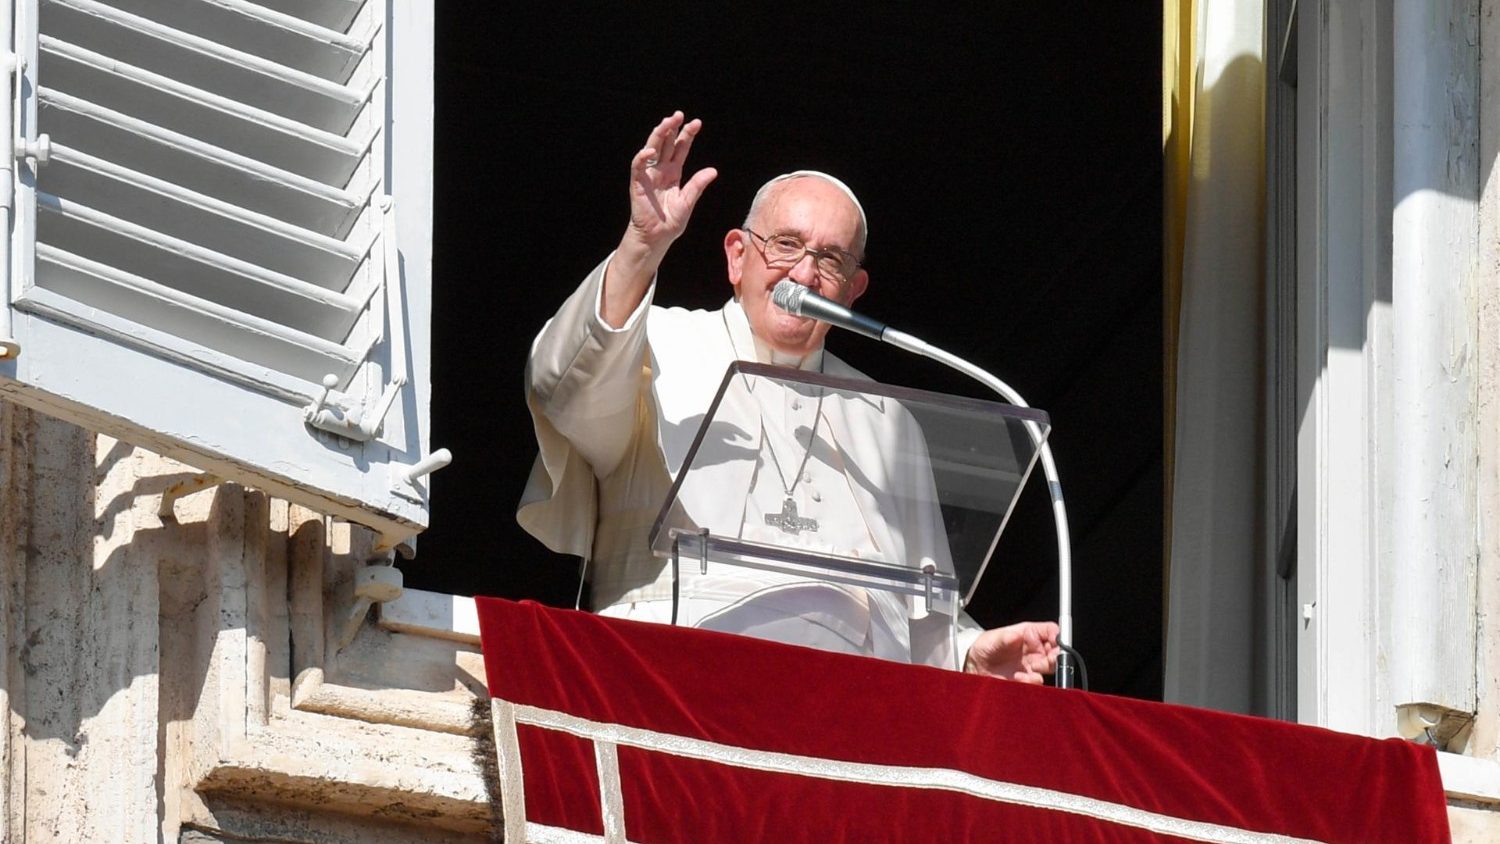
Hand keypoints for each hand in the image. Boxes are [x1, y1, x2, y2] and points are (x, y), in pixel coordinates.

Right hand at [624, 111, 717, 252]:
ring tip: (666, 123)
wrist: (657, 237)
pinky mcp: (638, 183)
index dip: (687, 135)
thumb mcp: (688, 202)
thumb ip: (697, 185)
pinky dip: (642, 157)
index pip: (680, 148)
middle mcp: (661, 170)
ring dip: (658, 135)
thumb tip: (713, 171)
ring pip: (652, 148)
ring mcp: (649, 175)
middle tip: (679, 115)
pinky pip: (638, 166)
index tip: (696, 123)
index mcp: (674, 172)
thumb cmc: (671, 221)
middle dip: (672, 128)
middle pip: (666, 143)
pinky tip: (650, 151)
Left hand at [963, 621, 1060, 683]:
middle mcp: (1033, 650)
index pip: (1051, 631)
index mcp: (1028, 634)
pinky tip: (1019, 678)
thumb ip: (1004, 638)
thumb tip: (1016, 636)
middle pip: (1056, 651)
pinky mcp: (1026, 679)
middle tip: (1049, 659)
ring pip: (1050, 668)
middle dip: (1057, 656)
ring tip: (1031, 669)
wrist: (974, 667)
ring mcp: (1031, 665)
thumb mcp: (991, 639)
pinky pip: (1036, 682)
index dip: (1057, 635)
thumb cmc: (985, 647)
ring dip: (1043, 669)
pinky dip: (1031, 681)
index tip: (1056, 642)